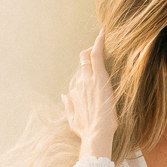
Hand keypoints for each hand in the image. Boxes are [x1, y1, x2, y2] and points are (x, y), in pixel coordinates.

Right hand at [62, 29, 116, 158]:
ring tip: (102, 39)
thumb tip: (64, 95)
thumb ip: (68, 106)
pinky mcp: (98, 77)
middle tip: (97, 49)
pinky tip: (102, 32)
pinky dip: (99, 43)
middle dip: (87, 55)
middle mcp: (79, 84)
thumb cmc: (87, 131)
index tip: (89, 64)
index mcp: (75, 93)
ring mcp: (88, 80)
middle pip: (82, 63)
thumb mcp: (73, 119)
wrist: (96, 134)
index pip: (80, 76)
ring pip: (88, 58)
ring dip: (94, 50)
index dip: (85, 69)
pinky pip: (96, 55)